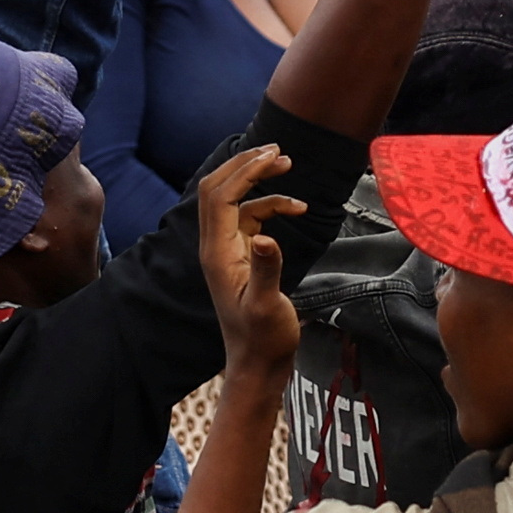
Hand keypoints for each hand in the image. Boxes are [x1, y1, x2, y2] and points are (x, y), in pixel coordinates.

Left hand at [192, 143, 304, 382]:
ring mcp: (227, 249)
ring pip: (235, 200)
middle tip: (277, 150)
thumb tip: (265, 237)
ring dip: (259, 181)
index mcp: (217, 253)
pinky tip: (297, 208)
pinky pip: (249, 216)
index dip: (244, 171)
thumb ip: (267, 270)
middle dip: (244, 165)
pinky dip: (271, 205)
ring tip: (288, 165)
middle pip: (217, 189)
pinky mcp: (241, 255)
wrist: (259, 362)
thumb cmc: (264, 339)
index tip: (274, 156)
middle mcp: (216, 246)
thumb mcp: (268, 307)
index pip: (220, 196)